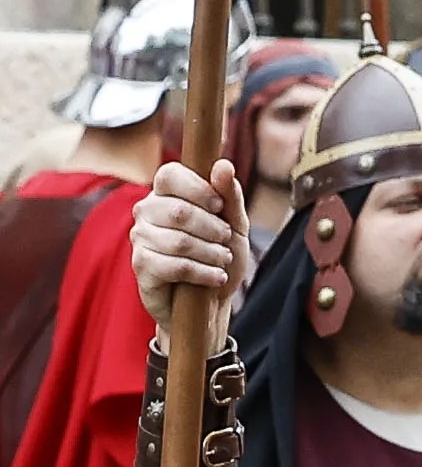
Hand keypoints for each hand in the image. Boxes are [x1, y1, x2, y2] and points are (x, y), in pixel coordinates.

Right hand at [129, 160, 251, 335]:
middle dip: (213, 229)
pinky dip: (203, 272)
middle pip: (178, 211)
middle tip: (225, 241)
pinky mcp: (142, 265)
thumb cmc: (220, 257)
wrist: (211, 302)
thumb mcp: (235, 226)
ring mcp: (140, 238)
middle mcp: (146, 212)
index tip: (219, 206)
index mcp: (167, 194)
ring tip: (223, 261)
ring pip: (179, 241)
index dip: (198, 188)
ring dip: (212, 254)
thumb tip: (223, 164)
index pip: (169, 174)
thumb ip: (230, 196)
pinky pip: (175, 265)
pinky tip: (215, 277)